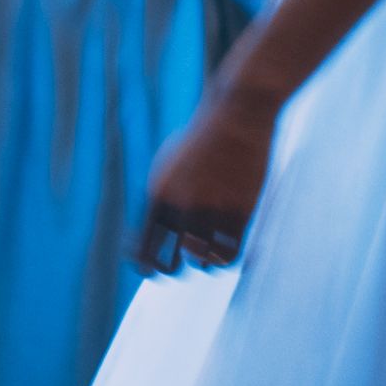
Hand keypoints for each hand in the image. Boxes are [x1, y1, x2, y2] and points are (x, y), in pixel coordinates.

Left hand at [136, 91, 273, 274]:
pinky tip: (224, 253)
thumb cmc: (203, 138)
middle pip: (170, 262)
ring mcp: (214, 208)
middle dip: (171, 270)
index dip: (144, 265)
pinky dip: (224, 260)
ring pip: (202, 261)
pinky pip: (229, 254)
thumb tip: (155, 228)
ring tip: (204, 257)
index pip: (143, 245)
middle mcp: (184, 204)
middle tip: (176, 268)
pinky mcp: (242, 210)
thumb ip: (160, 195)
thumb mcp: (170, 163)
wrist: (237, 114)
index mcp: (160, 193)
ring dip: (202, 263)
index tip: (148, 271)